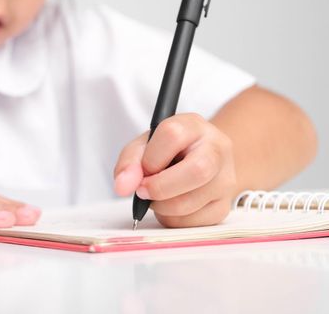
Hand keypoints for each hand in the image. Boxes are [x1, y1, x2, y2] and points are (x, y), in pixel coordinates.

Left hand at [113, 113, 236, 227]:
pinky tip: (170, 206)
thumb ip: (129, 162)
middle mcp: (216, 149)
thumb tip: (123, 186)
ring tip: (156, 197)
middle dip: (160, 188)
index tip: (141, 172)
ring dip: (162, 207)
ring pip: (192, 202)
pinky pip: (193, 222)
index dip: (151, 159)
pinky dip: (172, 219)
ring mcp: (225, 178)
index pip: (173, 135)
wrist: (197, 160)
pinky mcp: (224, 205)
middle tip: (143, 192)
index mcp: (193, 126)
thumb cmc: (167, 152)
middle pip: (197, 171)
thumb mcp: (144, 146)